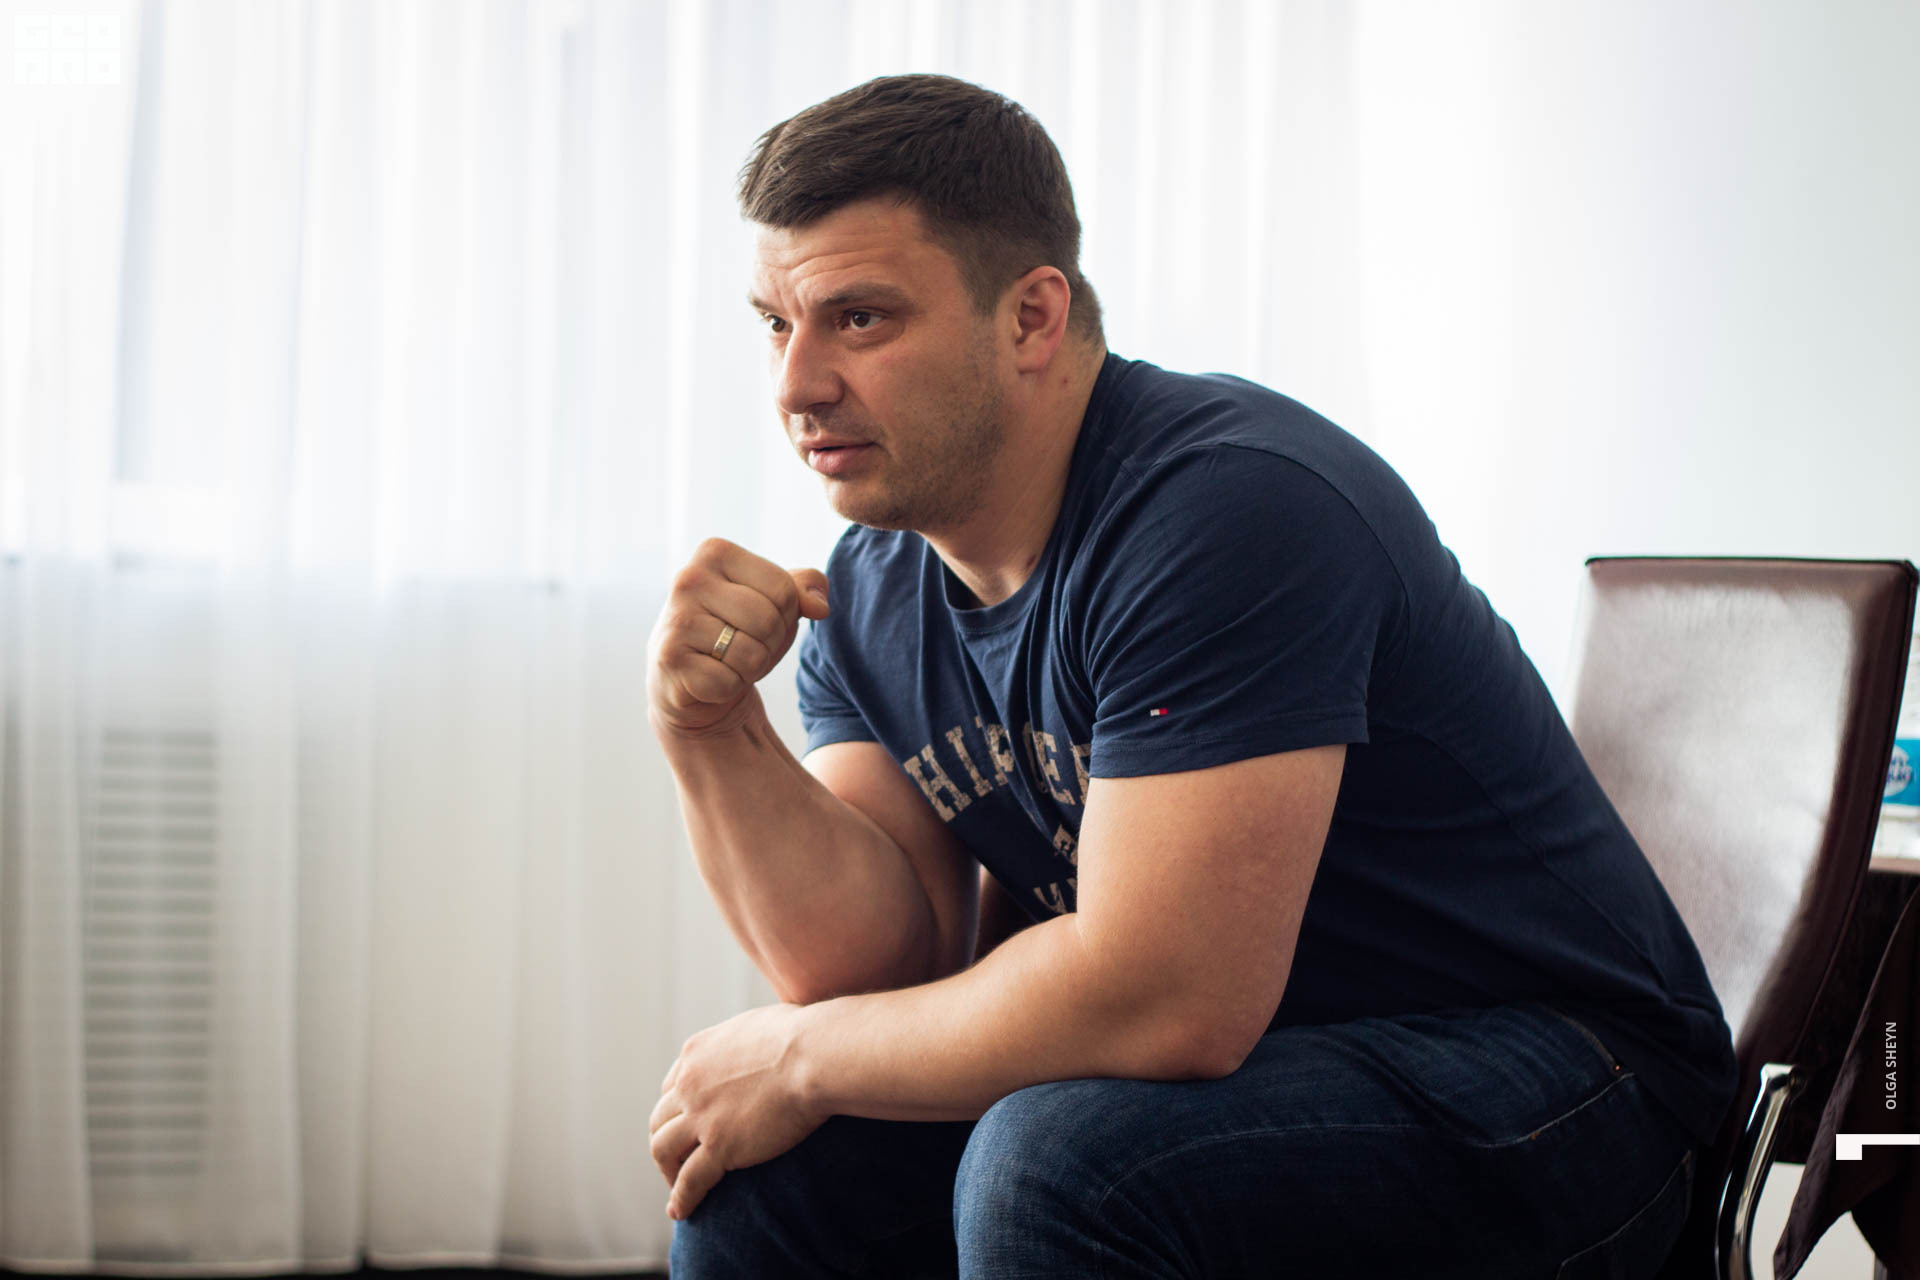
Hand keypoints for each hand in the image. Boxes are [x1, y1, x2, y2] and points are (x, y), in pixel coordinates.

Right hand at [646, 537, 829, 736]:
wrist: (688, 677)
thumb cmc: (737, 629)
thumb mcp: (775, 600)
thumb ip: (805, 587)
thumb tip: (820, 607)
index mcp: (715, 552)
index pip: (784, 589)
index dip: (785, 614)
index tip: (759, 618)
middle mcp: (689, 579)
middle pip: (769, 620)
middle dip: (770, 643)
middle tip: (745, 643)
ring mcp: (676, 619)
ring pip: (752, 653)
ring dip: (752, 667)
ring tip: (729, 660)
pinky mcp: (670, 659)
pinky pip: (729, 682)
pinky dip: (730, 687)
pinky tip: (711, 677)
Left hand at [649, 1003, 826, 1220]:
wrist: (814, 1056)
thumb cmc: (805, 1036)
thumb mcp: (761, 1025)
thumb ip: (748, 1039)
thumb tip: (764, 1040)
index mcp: (697, 1052)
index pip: (672, 1086)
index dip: (676, 1109)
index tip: (685, 1123)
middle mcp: (689, 1083)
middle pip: (660, 1119)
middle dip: (665, 1140)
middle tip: (677, 1159)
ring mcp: (701, 1116)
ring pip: (663, 1149)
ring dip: (667, 1170)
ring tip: (676, 1186)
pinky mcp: (719, 1146)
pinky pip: (689, 1180)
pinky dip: (680, 1198)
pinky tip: (680, 1212)